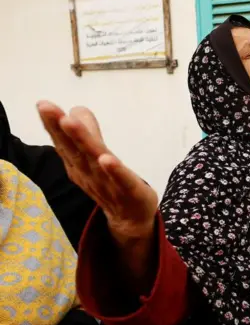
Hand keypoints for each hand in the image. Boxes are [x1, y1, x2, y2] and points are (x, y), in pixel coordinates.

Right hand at [37, 101, 157, 245]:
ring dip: (82, 141)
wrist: (130, 219)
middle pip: (74, 149)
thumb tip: (76, 109)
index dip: (53, 124)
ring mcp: (108, 183)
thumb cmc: (109, 183)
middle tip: (48, 107)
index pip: (64, 143)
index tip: (43, 104)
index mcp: (78, 164)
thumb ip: (87, 133)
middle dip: (61, 128)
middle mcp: (88, 173)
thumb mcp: (95, 156)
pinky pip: (122, 180)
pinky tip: (107, 158)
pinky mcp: (130, 191)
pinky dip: (114, 170)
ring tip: (70, 122)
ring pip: (94, 160)